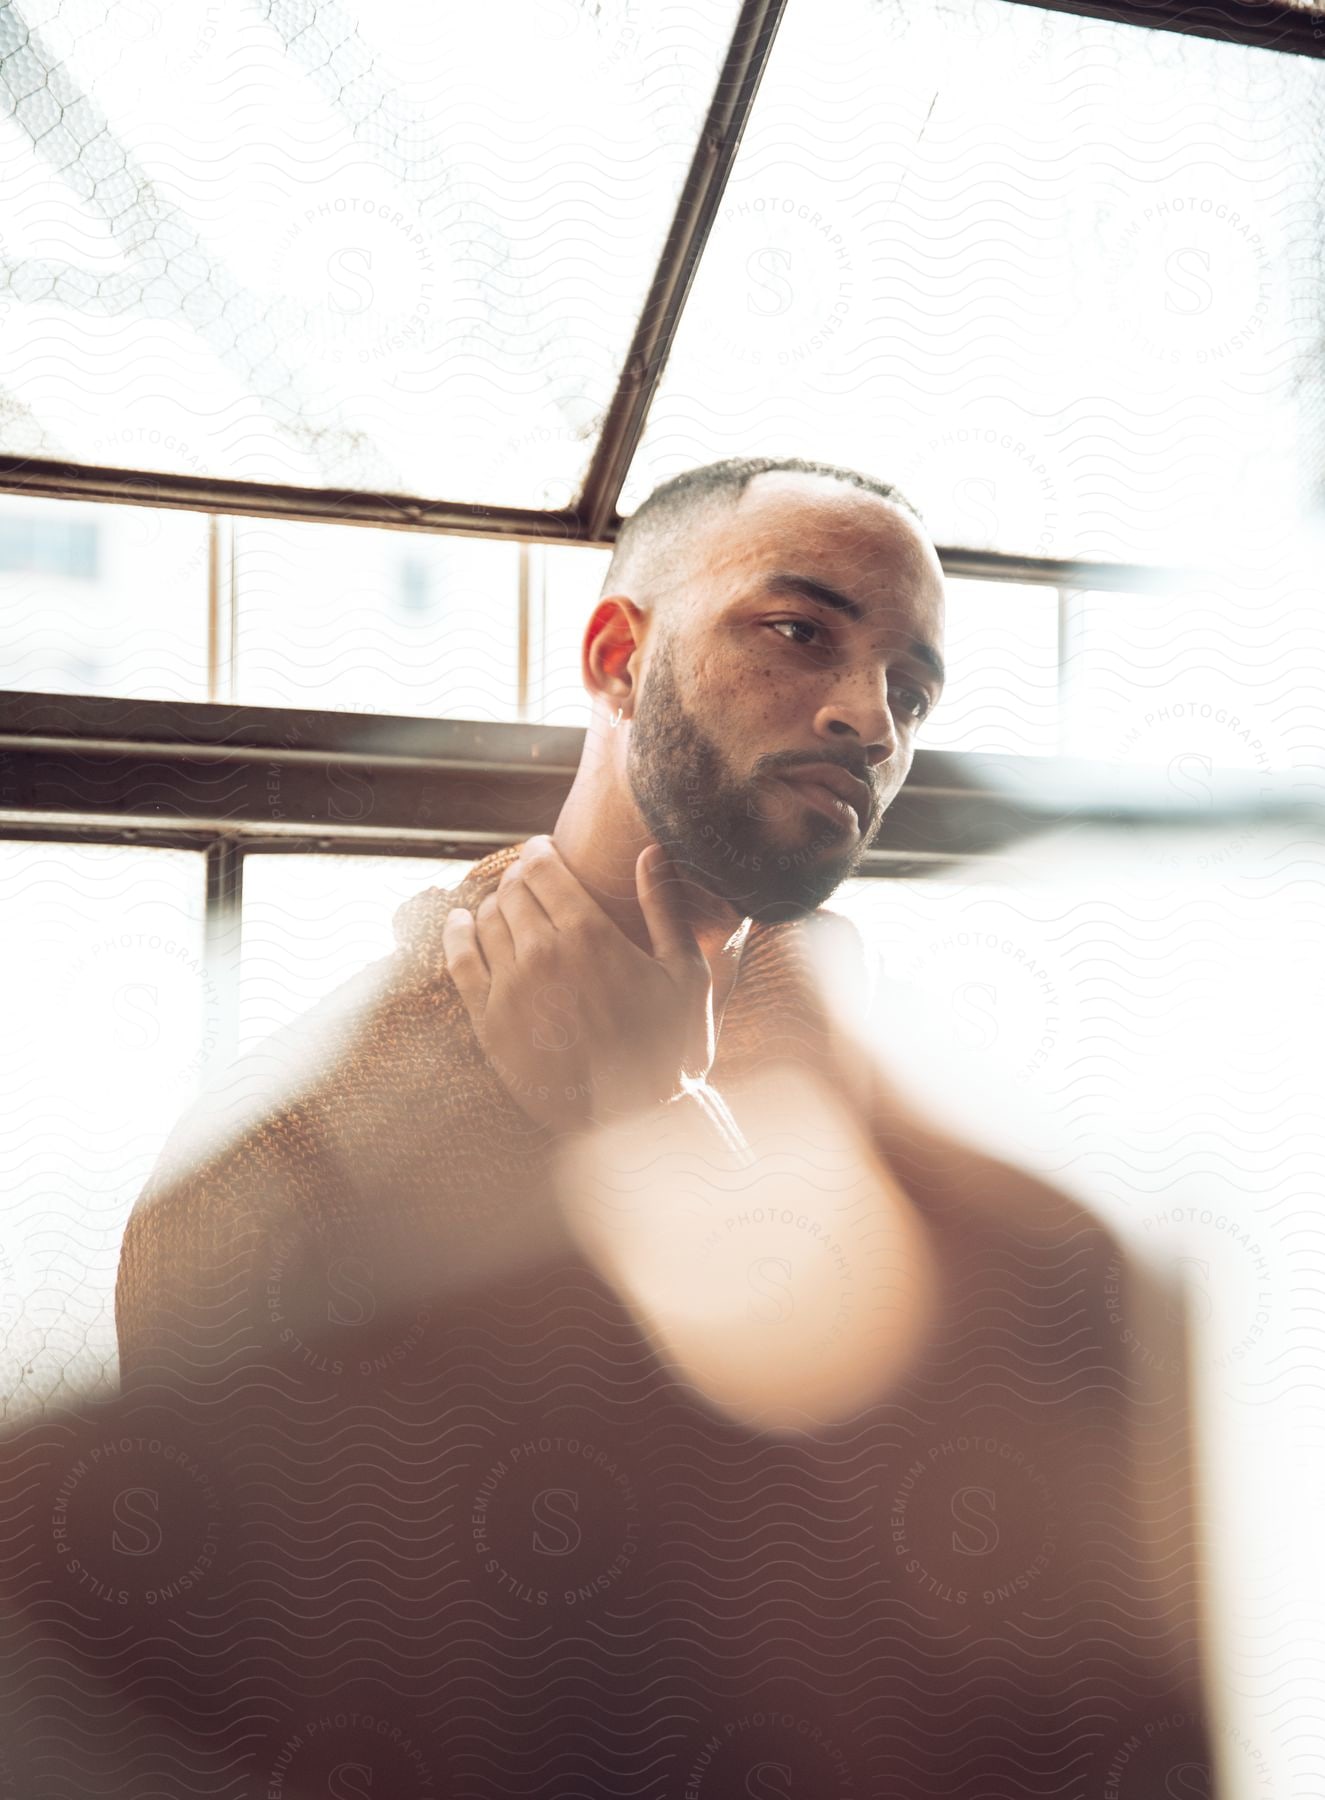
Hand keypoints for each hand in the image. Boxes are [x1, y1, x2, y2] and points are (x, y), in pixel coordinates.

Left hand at [441, 836, 714, 1132]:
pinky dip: (455, 934)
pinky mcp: (489, 1022)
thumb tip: (650, 851)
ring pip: (485, 919)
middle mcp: (542, 953)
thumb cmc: (669, 1048)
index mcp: (589, 933)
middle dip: (520, 876)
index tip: (543, 850)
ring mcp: (510, 988)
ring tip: (506, 904)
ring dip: (494, 903)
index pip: (543, 868)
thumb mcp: (686, 974)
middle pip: (512, 890)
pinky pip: (459, 961)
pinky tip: (459, 923)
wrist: (634, 1120)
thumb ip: (664, 907)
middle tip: (530, 879)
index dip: (540, 852)